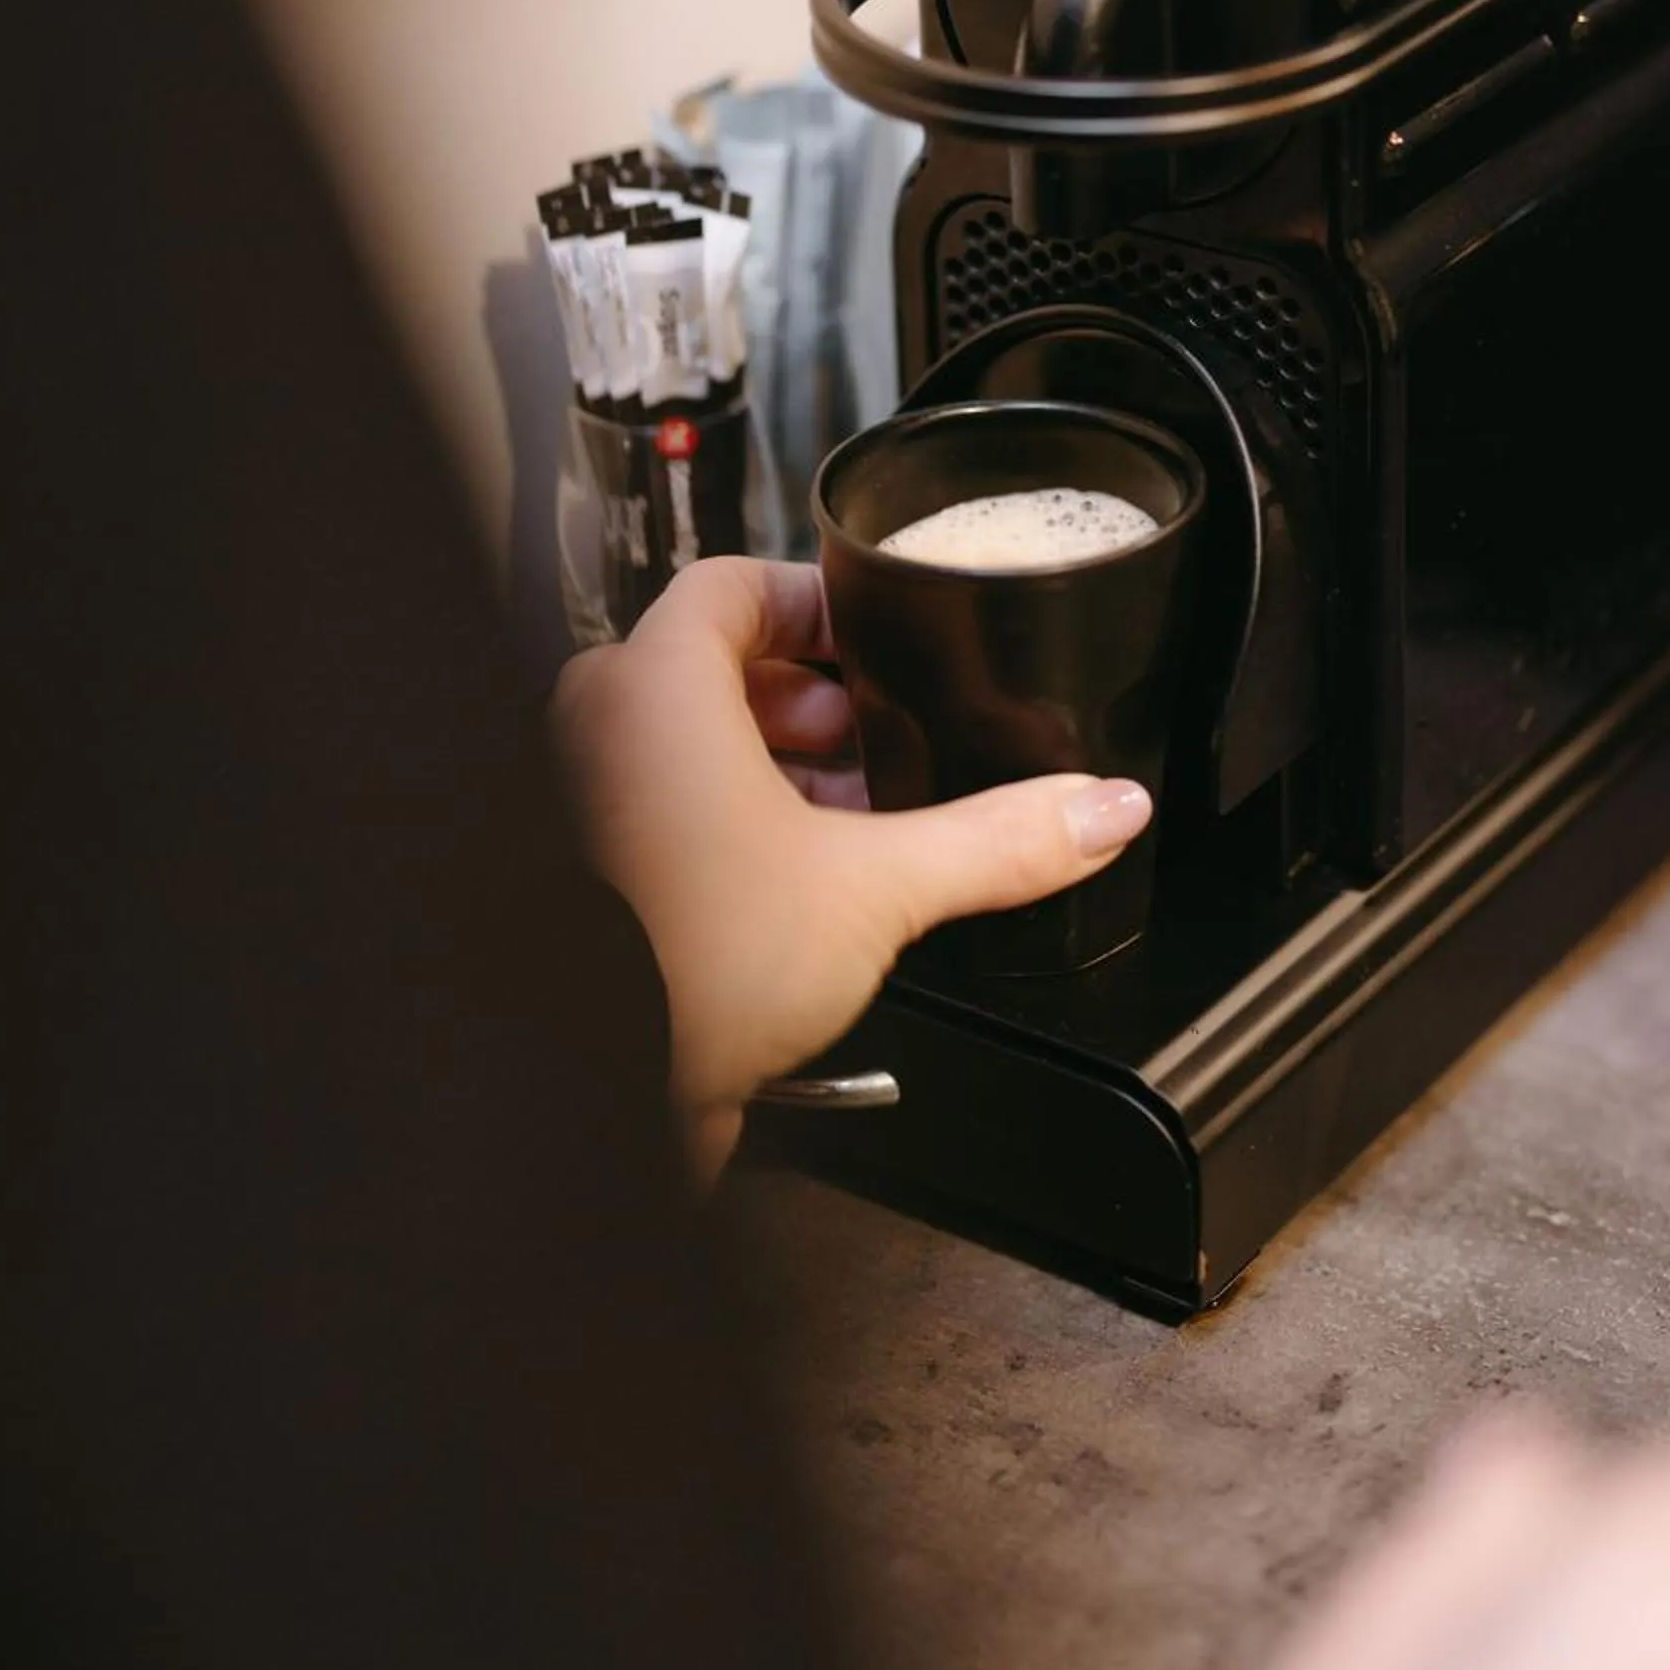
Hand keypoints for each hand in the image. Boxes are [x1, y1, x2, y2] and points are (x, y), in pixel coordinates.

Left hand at [550, 558, 1149, 1176]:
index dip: (816, 605)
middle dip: (808, 706)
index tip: (876, 642)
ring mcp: (572, 801)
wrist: (596, 1086)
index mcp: (650, 685)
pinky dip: (717, 826)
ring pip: (676, 744)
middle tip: (878, 745)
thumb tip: (1097, 809)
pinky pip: (650, 812)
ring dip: (765, 769)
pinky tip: (787, 889)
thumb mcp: (873, 890)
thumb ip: (994, 840)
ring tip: (846, 826)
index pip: (732, 584)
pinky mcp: (583, 873)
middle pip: (711, 667)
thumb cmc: (684, 966)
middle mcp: (592, 729)